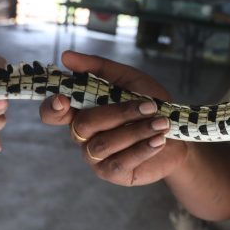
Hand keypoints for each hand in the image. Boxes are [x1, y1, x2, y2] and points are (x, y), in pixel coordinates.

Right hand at [38, 50, 188, 185]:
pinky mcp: (112, 172)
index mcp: (82, 110)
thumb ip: (99, 68)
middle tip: (151, 107)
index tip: (64, 100)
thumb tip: (66, 56)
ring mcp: (95, 156)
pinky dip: (142, 149)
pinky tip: (159, 140)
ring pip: (103, 144)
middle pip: (83, 125)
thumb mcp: (130, 80)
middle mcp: (83, 135)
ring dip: (136, 131)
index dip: (52, 108)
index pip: (52, 113)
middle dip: (119, 113)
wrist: (178, 135)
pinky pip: (120, 162)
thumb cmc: (151, 106)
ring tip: (161, 123)